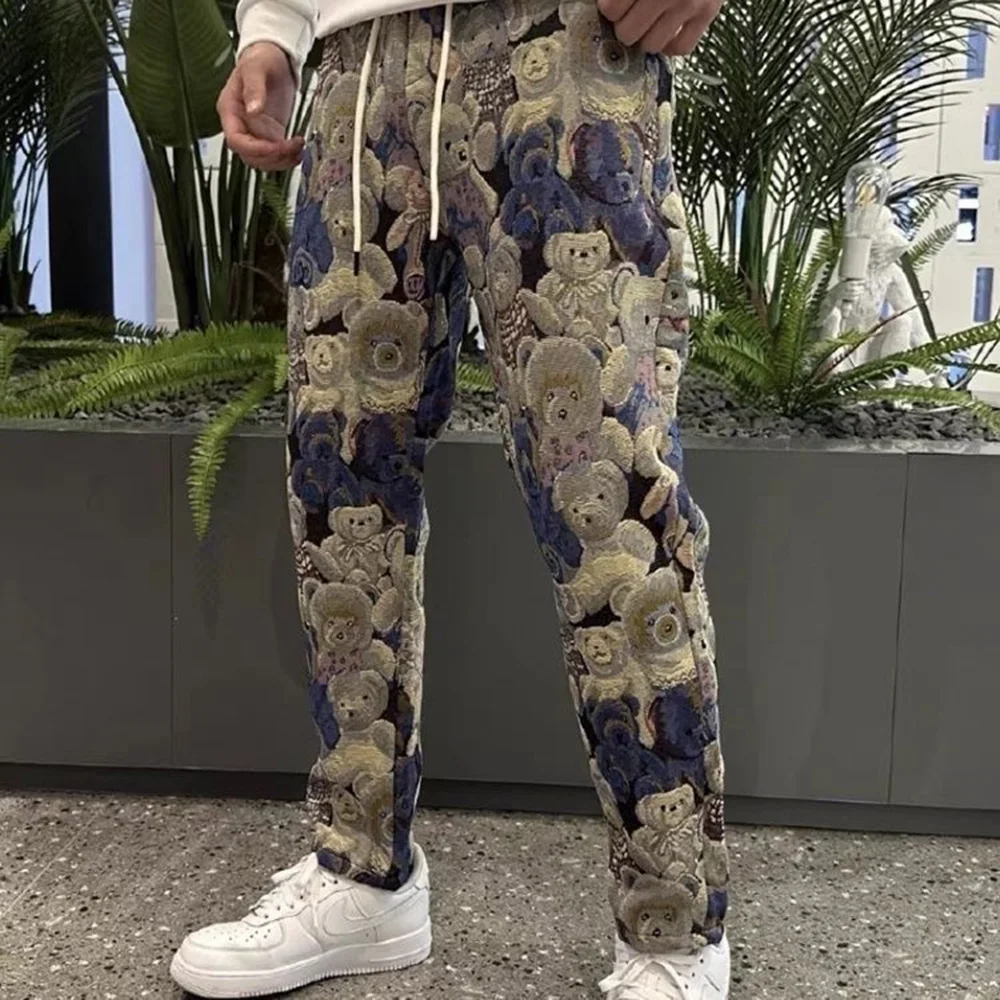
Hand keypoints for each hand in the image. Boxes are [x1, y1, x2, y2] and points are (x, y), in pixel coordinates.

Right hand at [217, 42, 303, 170]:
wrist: (275, 58)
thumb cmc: (262, 58)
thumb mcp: (256, 67)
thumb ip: (254, 88)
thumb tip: (253, 111)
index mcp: (229, 110)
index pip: (236, 141)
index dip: (255, 149)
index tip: (277, 146)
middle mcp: (239, 125)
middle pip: (250, 155)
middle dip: (272, 157)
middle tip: (293, 147)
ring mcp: (255, 132)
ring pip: (263, 160)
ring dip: (281, 161)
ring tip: (300, 149)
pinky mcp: (270, 135)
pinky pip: (275, 155)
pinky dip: (287, 158)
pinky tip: (299, 151)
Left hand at [597, 0, 721, 55]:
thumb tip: (607, 5)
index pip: (612, 10)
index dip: (609, 9)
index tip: (613, 6)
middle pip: (628, 33)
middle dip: (625, 26)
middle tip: (630, 16)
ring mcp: (690, 4)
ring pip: (651, 45)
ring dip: (645, 37)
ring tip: (648, 23)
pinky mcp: (708, 13)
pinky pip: (681, 47)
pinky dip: (670, 44)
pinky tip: (665, 32)